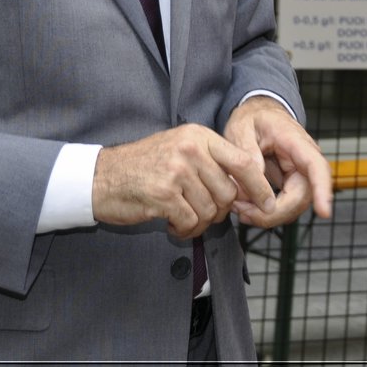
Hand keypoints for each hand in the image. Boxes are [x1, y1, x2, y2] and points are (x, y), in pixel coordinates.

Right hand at [92, 124, 273, 238]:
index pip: (242, 161)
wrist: (100, 177)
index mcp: (198, 136)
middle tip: (200, 214)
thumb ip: (211, 161)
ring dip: (198, 222)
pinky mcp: (163, 194)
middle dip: (219, 211)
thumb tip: (247, 187)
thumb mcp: (179, 149)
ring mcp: (177, 171)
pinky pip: (190, 222)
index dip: (258, 185)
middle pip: (228, 192)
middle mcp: (190, 149)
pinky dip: (183, 230)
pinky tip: (170, 224)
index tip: (267, 202)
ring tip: (181, 218)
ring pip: (210, 210)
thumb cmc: (143, 167)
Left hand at [224, 96, 334, 227]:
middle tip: (243, 213)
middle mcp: (304, 160)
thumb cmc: (252, 118)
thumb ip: (247, 153)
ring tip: (240, 210)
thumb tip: (253, 183)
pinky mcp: (292, 184)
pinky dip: (266, 213)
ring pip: (294, 206)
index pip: (316, 166)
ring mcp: (300, 173)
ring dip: (269, 215)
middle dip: (275, 213)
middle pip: (303, 196)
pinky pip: (285, 205)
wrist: (257, 114)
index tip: (324, 212)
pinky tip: (246, 208)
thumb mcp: (241, 129)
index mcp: (295, 141)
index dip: (322, 190)